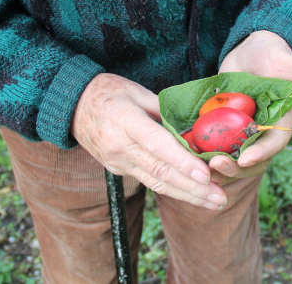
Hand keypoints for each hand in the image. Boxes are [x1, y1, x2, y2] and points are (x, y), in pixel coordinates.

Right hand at [71, 73, 227, 209]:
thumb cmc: (107, 91)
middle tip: (220, 196)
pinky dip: (173, 188)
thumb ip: (164, 109)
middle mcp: (121, 147)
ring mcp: (118, 162)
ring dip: (188, 195)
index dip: (182, 161)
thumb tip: (193, 125)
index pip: (157, 145)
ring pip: (156, 182)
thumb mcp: (136, 90)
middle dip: (193, 188)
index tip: (205, 174)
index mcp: (125, 121)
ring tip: (214, 202)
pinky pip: (149, 181)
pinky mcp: (118, 169)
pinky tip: (194, 194)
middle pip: (160, 171)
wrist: (71, 106)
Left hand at [209, 31, 291, 184]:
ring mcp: (240, 134)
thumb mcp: (284, 61)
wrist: (248, 51)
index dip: (260, 154)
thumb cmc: (271, 54)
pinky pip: (211, 146)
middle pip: (249, 161)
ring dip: (214, 166)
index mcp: (280, 124)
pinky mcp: (221, 130)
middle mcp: (260, 134)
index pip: (273, 144)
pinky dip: (199, 152)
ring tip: (197, 164)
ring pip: (229, 159)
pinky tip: (183, 151)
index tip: (244, 159)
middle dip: (233, 168)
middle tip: (214, 165)